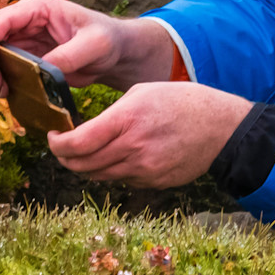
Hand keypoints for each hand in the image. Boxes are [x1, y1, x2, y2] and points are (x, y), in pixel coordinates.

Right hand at [0, 0, 176, 93]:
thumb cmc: (108, 40)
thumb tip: (40, 69)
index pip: (2, 19)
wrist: (114, 52)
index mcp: (38, 8)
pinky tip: (8, 92)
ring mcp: (21, 38)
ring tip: (2, 91)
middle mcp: (24, 20)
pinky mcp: (23, 57)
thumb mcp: (95, 45)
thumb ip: (68, 55)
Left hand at [48, 82, 254, 189]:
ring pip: (99, 176)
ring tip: (86, 151)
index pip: (77, 144)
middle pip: (82, 165)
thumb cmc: (182, 102)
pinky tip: (119, 155)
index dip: (57, 145)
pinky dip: (112, 170)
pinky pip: (121, 180)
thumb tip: (85, 132)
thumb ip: (111, 114)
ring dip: (86, 166)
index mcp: (126, 120)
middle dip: (65, 158)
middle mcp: (132, 148)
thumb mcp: (142, 92)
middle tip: (62, 147)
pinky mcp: (153, 182)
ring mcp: (144, 169)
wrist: (221, 128)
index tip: (52, 137)